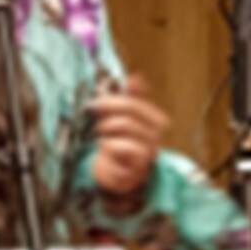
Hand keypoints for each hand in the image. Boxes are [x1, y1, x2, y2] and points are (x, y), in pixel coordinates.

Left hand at [85, 76, 165, 210]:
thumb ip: (130, 98)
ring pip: (126, 126)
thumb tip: (136, 76)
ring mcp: (148, 151)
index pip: (136, 103)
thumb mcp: (123, 118)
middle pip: (131, 113)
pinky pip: (123, 146)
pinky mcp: (137, 166)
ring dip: (107, 128)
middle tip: (94, 115)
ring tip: (100, 134)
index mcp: (155, 120)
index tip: (96, 102)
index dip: (114, 101)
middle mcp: (156, 135)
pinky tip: (104, 146)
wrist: (118, 174)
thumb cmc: (120, 142)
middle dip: (109, 111)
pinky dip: (108, 144)